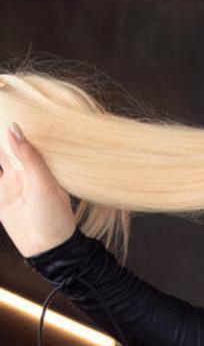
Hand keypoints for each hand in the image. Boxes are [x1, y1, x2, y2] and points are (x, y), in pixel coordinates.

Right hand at [0, 121, 76, 257]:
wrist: (49, 250)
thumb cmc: (56, 217)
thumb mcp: (44, 184)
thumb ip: (29, 156)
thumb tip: (14, 126)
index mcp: (38, 161)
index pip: (19, 132)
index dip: (7, 115)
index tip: (0, 94)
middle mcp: (22, 167)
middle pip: (1, 141)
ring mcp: (9, 180)